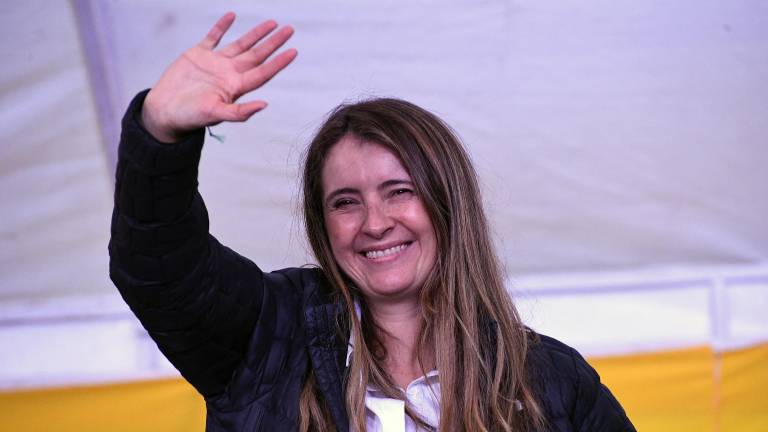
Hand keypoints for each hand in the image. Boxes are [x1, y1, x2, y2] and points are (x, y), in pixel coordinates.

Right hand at [141, 12, 296, 142]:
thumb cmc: (190, 117)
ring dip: (256, 34)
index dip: (278, 62)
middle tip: (289, 30)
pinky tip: (231, 16)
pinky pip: (213, 37)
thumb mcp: (215, 114)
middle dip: (273, 43)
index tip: (293, 51)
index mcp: (235, 87)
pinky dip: (222, 27)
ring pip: (240, 44)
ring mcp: (214, 63)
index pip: (263, 72)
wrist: (164, 112)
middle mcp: (228, 74)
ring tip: (272, 23)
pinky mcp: (198, 55)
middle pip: (257, 55)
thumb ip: (239, 112)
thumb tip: (265, 105)